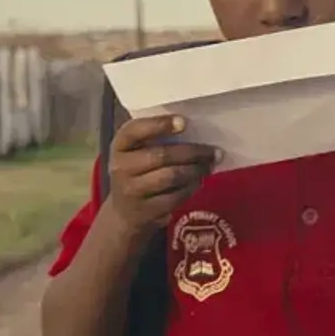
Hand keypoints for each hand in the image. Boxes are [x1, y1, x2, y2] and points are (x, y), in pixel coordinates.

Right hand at [104, 115, 217, 231]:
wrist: (124, 213)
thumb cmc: (136, 172)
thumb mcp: (136, 152)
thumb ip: (154, 138)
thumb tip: (190, 127)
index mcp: (120, 146)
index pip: (135, 130)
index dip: (159, 124)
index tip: (184, 122)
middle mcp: (121, 167)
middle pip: (162, 155)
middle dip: (193, 152)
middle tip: (214, 152)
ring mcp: (132, 191)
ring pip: (172, 176)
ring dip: (196, 170)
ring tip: (210, 165)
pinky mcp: (146, 210)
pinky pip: (176, 196)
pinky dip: (191, 187)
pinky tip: (198, 181)